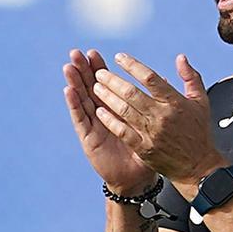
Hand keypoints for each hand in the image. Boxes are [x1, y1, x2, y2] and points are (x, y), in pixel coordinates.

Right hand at [63, 48, 157, 193]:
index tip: (95, 53)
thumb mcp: (152, 125)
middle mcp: (102, 114)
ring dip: (75, 82)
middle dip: (83, 70)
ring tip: (69, 66)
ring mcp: (94, 125)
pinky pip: (80, 119)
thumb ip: (156, 102)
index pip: (106, 83)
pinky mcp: (89, 138)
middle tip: (78, 53)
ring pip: (82, 99)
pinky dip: (74, 104)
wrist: (137, 178)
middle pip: (90, 87)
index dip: (99, 68)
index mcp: (117, 108)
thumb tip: (164, 80)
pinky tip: (68, 90)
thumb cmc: (145, 152)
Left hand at [91, 54, 224, 190]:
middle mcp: (162, 116)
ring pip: (124, 110)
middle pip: (131, 93)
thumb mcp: (201, 102)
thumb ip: (191, 77)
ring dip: (107, 97)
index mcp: (175, 102)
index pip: (150, 78)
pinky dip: (110, 121)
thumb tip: (181, 58)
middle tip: (99, 73)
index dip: (132, 65)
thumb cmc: (198, 133)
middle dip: (112, 80)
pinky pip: (123, 132)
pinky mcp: (145, 148)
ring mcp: (152, 133)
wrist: (198, 167)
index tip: (119, 58)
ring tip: (95, 88)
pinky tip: (99, 112)